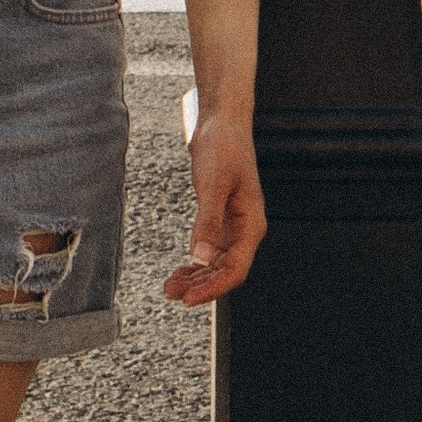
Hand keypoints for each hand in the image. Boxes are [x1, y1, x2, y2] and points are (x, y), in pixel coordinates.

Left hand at [164, 110, 264, 307]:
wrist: (222, 122)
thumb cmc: (222, 147)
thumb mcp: (212, 184)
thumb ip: (208, 221)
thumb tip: (201, 257)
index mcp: (251, 224)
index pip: (235, 269)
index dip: (213, 288)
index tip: (188, 299)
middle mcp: (245, 229)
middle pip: (225, 271)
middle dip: (200, 286)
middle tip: (171, 294)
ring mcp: (233, 225)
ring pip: (216, 263)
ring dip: (196, 277)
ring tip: (171, 286)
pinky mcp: (220, 217)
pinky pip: (210, 250)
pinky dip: (196, 262)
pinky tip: (182, 270)